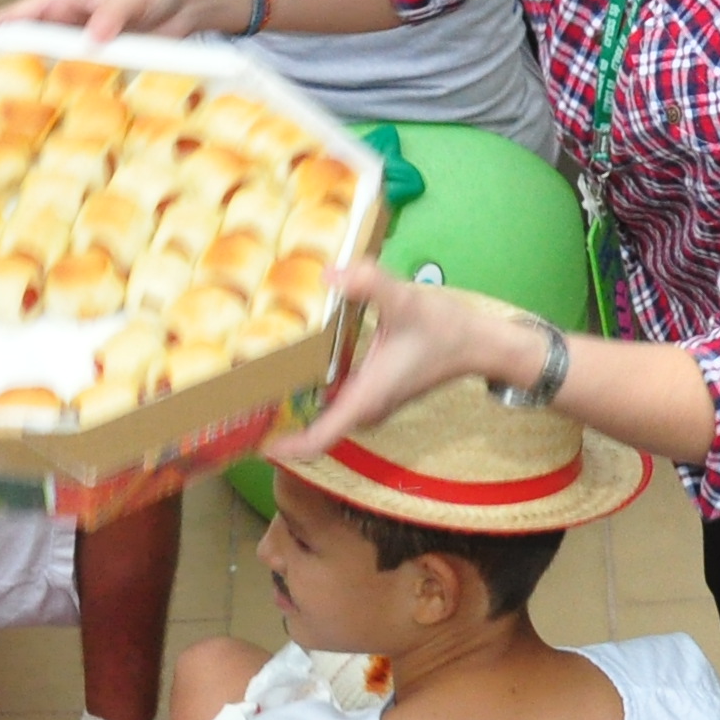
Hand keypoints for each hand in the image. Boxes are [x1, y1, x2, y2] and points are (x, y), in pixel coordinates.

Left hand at [265, 268, 531, 467]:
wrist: (481, 343)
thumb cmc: (446, 328)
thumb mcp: (406, 300)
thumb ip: (368, 284)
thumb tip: (330, 273)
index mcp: (366, 397)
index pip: (320, 439)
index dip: (287, 446)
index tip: (255, 442)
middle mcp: (366, 407)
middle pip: (314, 428)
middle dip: (279, 421)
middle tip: (238, 402)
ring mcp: (371, 402)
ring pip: (324, 414)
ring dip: (293, 405)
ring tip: (255, 382)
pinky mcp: (376, 391)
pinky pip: (335, 400)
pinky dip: (312, 390)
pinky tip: (293, 363)